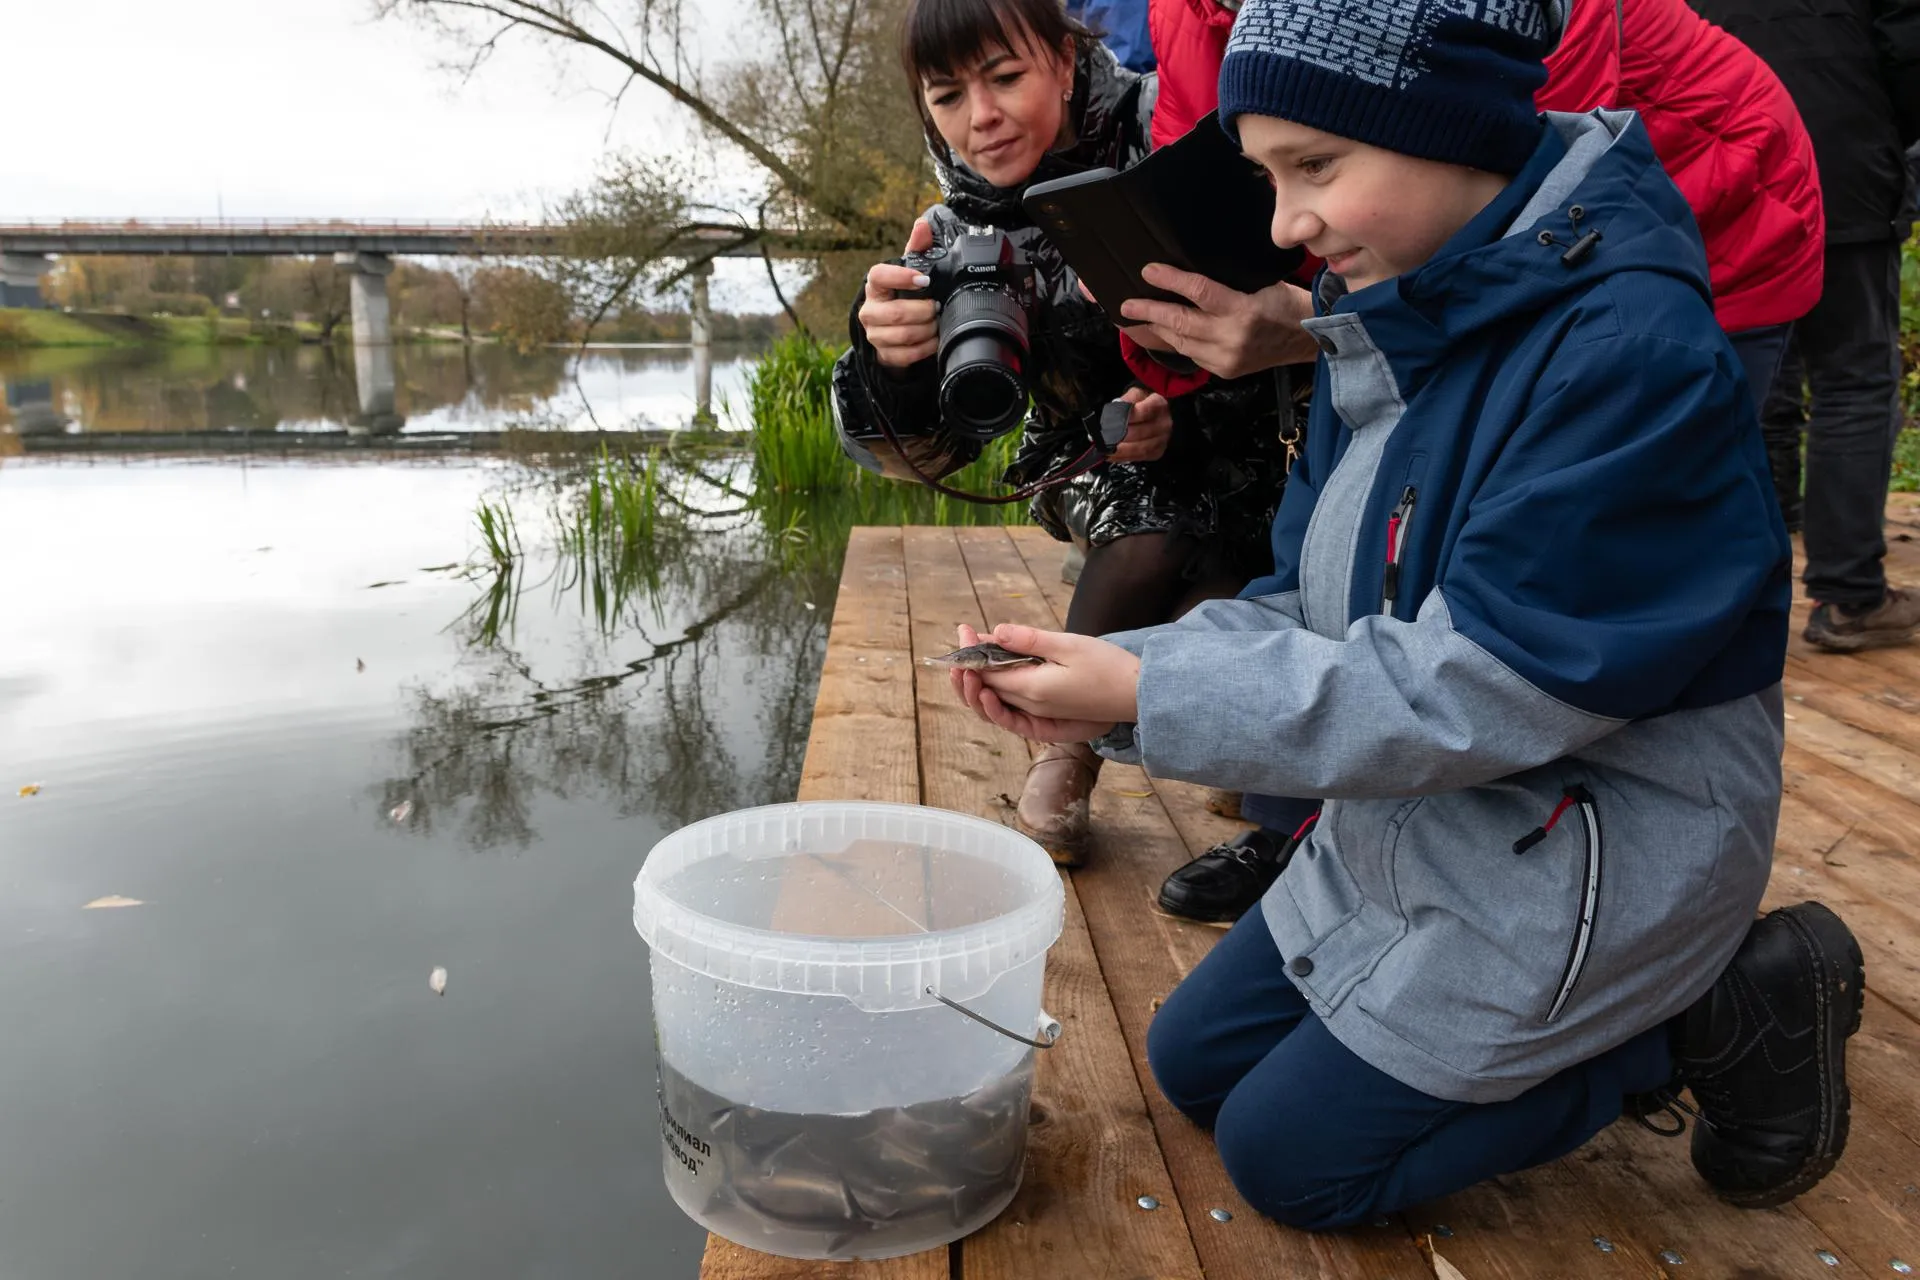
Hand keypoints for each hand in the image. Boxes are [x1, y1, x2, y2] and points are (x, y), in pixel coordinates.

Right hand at [859, 219, 939, 368]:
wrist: (893, 334)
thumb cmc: (902, 298)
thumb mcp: (909, 273)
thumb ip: (916, 249)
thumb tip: (922, 225)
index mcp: (875, 287)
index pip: (879, 276)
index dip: (901, 277)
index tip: (924, 280)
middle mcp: (869, 311)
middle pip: (897, 312)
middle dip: (924, 311)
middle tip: (937, 307)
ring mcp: (875, 335)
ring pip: (905, 334)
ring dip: (928, 329)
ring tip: (937, 323)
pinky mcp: (884, 355)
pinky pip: (907, 354)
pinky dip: (926, 347)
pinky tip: (933, 340)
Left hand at [944, 623, 1139, 743]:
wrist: (1138, 694)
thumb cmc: (1108, 666)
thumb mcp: (1069, 645)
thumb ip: (1030, 640)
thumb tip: (996, 632)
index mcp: (1033, 690)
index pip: (986, 674)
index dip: (970, 653)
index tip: (964, 629)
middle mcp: (1031, 707)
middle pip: (985, 690)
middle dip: (968, 665)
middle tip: (963, 637)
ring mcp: (1039, 715)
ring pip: (994, 703)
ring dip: (976, 683)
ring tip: (970, 658)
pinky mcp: (1048, 716)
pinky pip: (1010, 708)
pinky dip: (995, 692)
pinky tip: (996, 675)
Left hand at [1107, 386, 1171, 462]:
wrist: (1158, 413)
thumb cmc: (1144, 403)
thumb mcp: (1135, 394)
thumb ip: (1125, 401)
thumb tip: (1115, 411)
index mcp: (1159, 405)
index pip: (1143, 412)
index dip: (1127, 417)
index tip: (1111, 421)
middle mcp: (1163, 423)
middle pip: (1139, 433)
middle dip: (1119, 437)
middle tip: (1103, 438)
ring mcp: (1162, 439)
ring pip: (1139, 449)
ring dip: (1120, 451)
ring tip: (1105, 449)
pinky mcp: (1157, 451)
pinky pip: (1139, 457)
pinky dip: (1124, 457)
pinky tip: (1112, 455)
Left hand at [1119, 264, 1319, 377]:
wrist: (1307, 339)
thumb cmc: (1283, 303)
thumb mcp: (1259, 284)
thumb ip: (1224, 284)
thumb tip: (1184, 276)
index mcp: (1244, 309)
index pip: (1200, 292)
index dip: (1171, 280)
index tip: (1148, 270)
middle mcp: (1232, 337)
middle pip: (1181, 322)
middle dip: (1150, 312)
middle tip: (1125, 304)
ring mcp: (1226, 358)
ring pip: (1180, 342)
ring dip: (1155, 330)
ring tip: (1134, 319)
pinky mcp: (1223, 372)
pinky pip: (1190, 355)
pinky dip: (1173, 343)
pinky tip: (1159, 333)